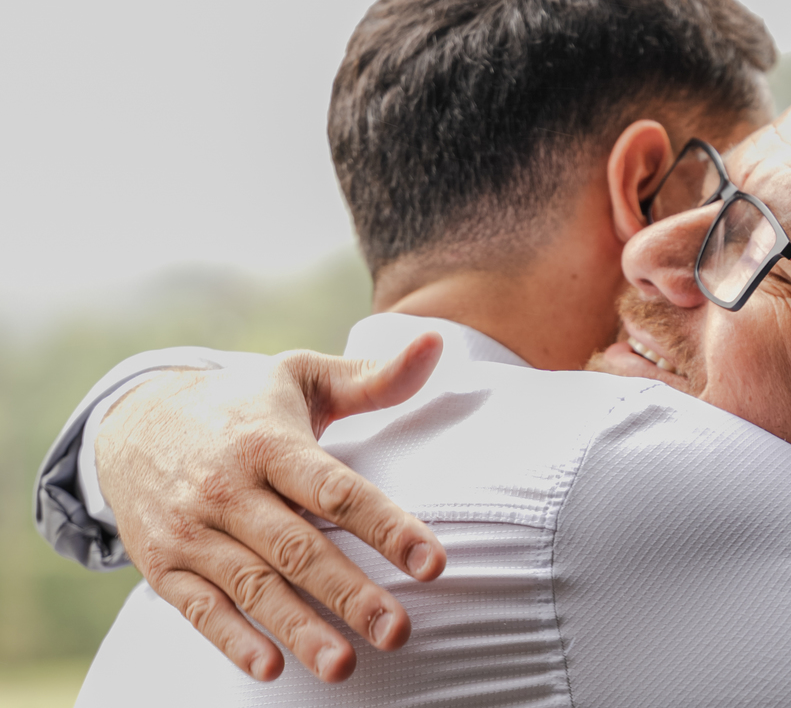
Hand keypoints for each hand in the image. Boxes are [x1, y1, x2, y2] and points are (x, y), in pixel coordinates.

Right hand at [94, 332, 447, 682]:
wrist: (133, 420)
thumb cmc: (243, 402)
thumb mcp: (301, 377)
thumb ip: (373, 376)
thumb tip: (437, 342)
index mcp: (270, 443)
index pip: (337, 490)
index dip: (386, 527)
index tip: (432, 563)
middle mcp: (229, 488)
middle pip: (298, 547)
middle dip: (350, 594)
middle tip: (399, 631)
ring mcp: (192, 529)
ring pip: (252, 585)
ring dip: (299, 627)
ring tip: (345, 665)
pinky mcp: (163, 564)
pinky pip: (199, 609)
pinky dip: (231, 640)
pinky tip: (270, 667)